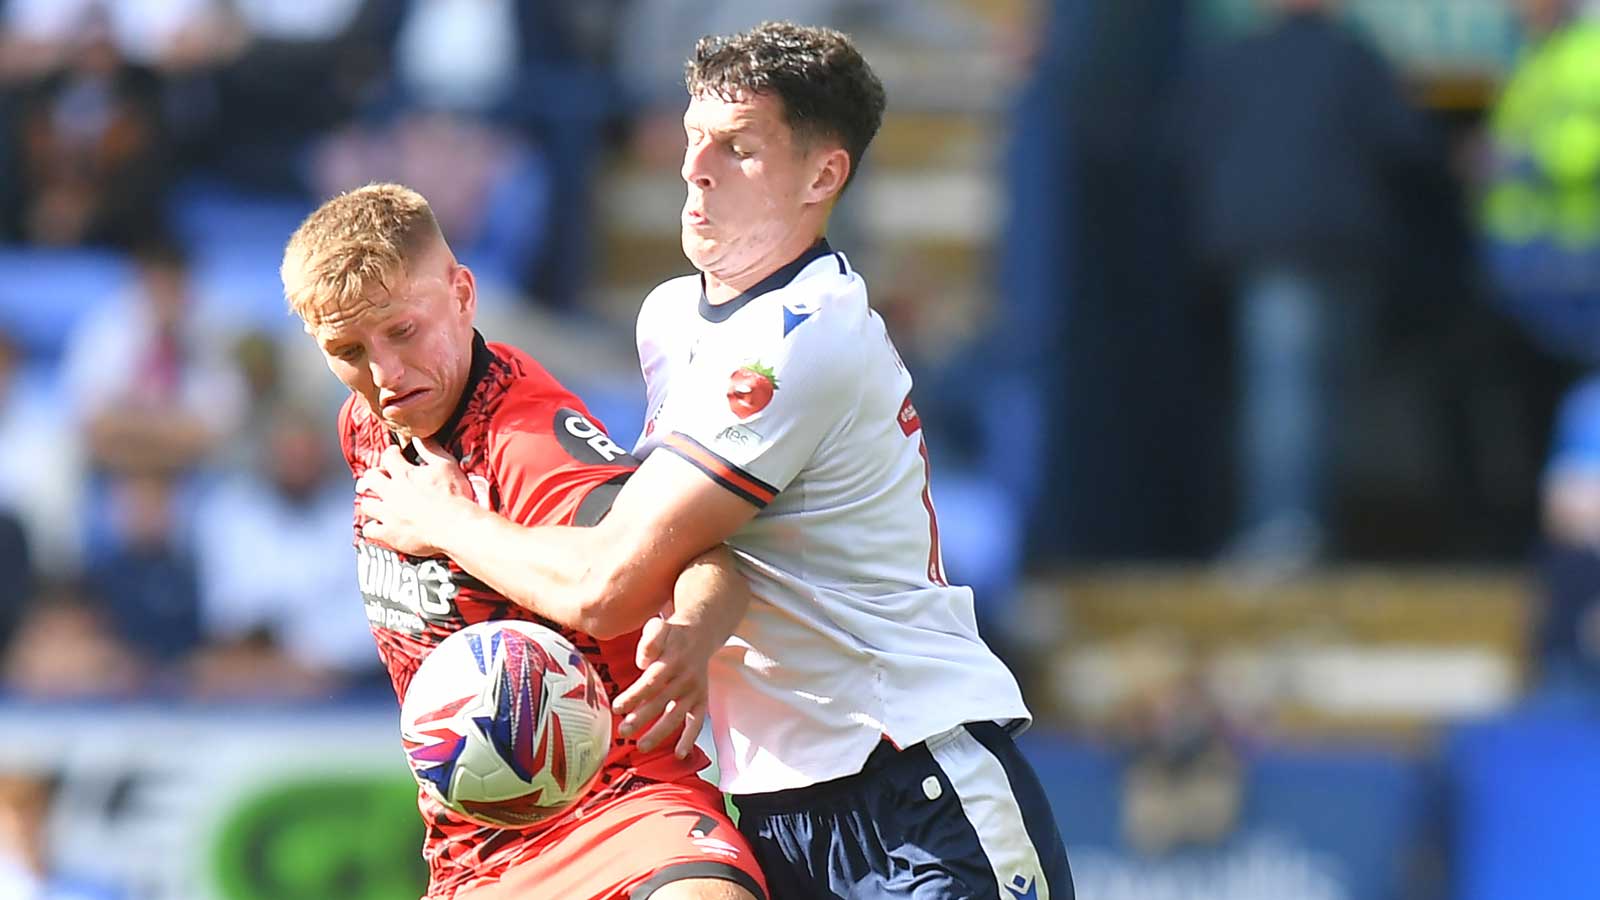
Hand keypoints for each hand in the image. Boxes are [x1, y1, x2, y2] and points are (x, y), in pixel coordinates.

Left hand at [357, 439, 474, 555]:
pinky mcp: (390, 534)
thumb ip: (430, 449)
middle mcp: (392, 492)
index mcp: (405, 474)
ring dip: (371, 501)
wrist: (456, 526)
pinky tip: (380, 525)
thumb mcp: (447, 465)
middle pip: (370, 478)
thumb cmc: (454, 496)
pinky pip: (370, 530)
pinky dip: (373, 527)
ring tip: (378, 502)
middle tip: (380, 478)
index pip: (388, 456)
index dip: (391, 453)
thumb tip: (419, 437)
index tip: (395, 454)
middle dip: (374, 476)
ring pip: (366, 504)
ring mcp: (388, 514)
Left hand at [610, 614, 712, 757]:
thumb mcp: (660, 627)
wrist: (702, 633)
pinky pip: (697, 722)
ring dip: (660, 733)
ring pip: (676, 715)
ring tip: (642, 746)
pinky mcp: (701, 700)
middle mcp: (684, 678)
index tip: (617, 708)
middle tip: (623, 731)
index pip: (651, 682)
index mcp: (671, 661)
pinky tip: (679, 754)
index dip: (634, 696)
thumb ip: (650, 640)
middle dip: (641, 718)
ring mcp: (694, 691)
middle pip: (661, 702)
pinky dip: (690, 738)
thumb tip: (642, 661)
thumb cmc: (673, 634)